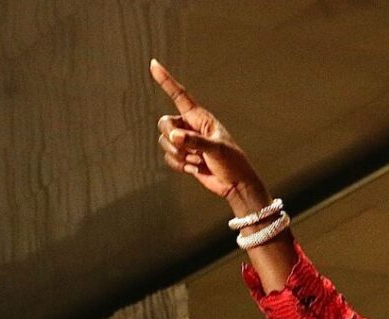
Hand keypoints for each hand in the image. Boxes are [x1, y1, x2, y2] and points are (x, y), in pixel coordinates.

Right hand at [149, 59, 265, 206]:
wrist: (235, 185)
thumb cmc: (232, 163)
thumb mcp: (216, 149)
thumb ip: (194, 141)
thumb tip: (173, 136)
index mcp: (200, 117)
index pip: (179, 95)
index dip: (166, 80)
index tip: (154, 64)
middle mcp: (190, 127)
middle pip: (164, 123)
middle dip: (172, 138)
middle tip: (188, 150)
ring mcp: (186, 142)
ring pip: (164, 143)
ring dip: (179, 156)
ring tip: (198, 162)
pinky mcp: (183, 158)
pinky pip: (169, 158)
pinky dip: (179, 166)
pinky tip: (195, 169)